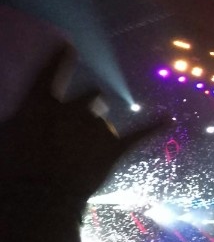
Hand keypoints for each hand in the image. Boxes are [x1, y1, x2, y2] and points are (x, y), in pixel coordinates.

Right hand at [0, 45, 165, 207]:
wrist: (40, 196)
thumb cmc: (13, 169)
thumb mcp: (8, 136)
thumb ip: (23, 122)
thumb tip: (28, 121)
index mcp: (41, 105)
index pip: (51, 74)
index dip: (60, 60)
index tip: (69, 46)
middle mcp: (73, 109)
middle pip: (92, 95)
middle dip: (89, 105)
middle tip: (78, 125)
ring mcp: (96, 128)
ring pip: (105, 120)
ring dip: (99, 129)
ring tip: (87, 150)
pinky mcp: (114, 148)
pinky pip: (140, 134)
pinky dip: (154, 126)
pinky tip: (169, 120)